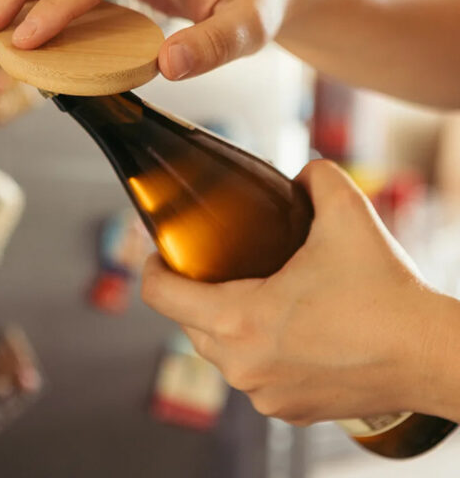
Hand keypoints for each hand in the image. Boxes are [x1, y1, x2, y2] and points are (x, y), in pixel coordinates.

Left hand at [141, 159, 450, 424]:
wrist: (430, 355)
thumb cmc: (384, 291)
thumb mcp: (346, 212)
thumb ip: (314, 176)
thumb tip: (300, 174)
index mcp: (240, 320)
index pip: (161, 295)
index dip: (152, 268)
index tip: (159, 253)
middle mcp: (242, 365)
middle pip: (187, 323)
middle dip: (192, 292)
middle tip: (213, 265)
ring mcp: (264, 394)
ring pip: (218, 351)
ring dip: (223, 322)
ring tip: (250, 292)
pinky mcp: (287, 410)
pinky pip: (251, 374)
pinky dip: (254, 350)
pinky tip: (279, 329)